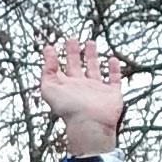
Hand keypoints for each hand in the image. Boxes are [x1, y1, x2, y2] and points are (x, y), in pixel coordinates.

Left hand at [38, 32, 125, 155]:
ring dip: (92, 56)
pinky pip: (114, 79)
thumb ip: (47, 71)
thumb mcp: (49, 88)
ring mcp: (96, 90)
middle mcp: (80, 87)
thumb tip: (47, 53)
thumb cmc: (69, 109)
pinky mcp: (112, 93)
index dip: (53, 58)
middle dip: (73, 52)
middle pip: (76, 66)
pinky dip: (114, 69)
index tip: (51, 46)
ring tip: (90, 42)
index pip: (58, 69)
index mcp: (65, 86)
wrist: (90, 123)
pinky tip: (112, 59)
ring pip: (94, 69)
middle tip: (71, 39)